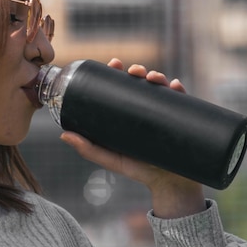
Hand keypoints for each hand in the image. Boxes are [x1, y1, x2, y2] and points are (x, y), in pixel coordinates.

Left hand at [60, 58, 205, 218]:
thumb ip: (88, 149)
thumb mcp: (110, 158)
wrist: (168, 183)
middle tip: (134, 71)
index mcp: (130, 112)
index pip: (123, 85)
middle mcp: (148, 108)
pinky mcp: (183, 119)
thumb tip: (63, 134)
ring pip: (162, 86)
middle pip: (143, 82)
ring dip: (157, 76)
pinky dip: (178, 90)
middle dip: (139, 70)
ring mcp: (166, 112)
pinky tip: (174, 86)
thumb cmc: (138, 169)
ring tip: (152, 78)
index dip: (118, 71)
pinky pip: (184, 100)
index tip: (114, 63)